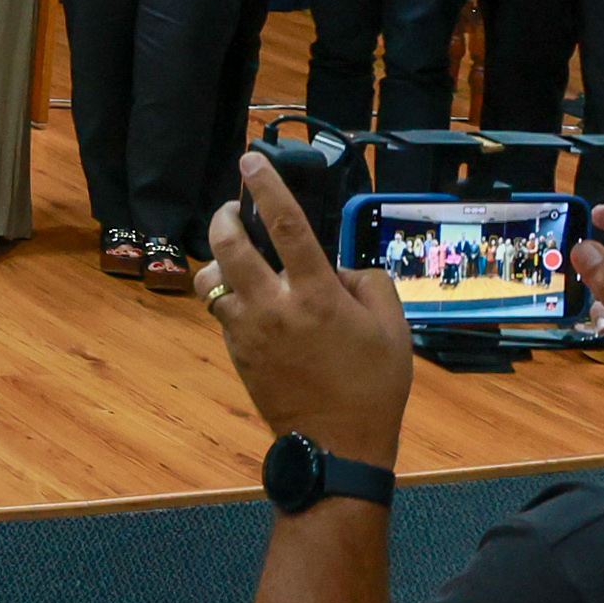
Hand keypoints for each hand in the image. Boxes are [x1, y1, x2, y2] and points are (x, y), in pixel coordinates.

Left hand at [203, 153, 413, 471]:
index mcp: (317, 295)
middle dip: (223, 216)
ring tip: (237, 256)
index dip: (266, 187)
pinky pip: (220, 310)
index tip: (251, 159)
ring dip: (219, 259)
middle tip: (234, 209)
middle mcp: (274, 306)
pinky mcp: (235, 350)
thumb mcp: (392, 328)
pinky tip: (249, 297)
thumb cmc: (372, 385)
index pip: (285, 226)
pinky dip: (227, 294)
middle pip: (227, 244)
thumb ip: (369, 283)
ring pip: (211, 278)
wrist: (337, 443)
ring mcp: (248, 329)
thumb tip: (340, 264)